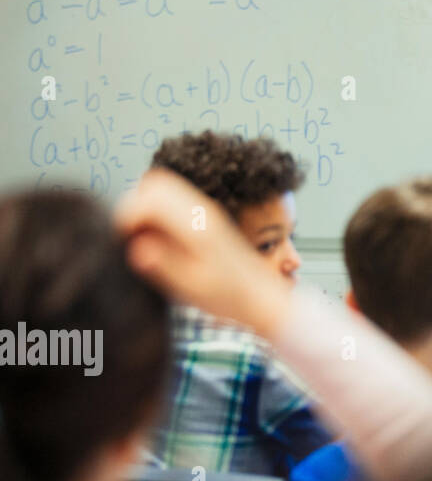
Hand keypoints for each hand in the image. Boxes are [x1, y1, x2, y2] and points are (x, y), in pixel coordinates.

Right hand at [114, 168, 290, 336]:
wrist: (262, 296)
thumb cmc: (229, 297)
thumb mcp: (193, 287)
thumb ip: (164, 265)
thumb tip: (135, 247)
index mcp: (198, 225)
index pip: (152, 197)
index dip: (126, 215)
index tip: (119, 241)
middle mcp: (202, 211)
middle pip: (155, 183)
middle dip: (132, 206)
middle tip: (126, 238)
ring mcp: (205, 211)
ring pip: (163, 188)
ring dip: (143, 208)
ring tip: (140, 240)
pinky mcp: (205, 218)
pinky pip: (173, 201)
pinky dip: (155, 213)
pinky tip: (156, 241)